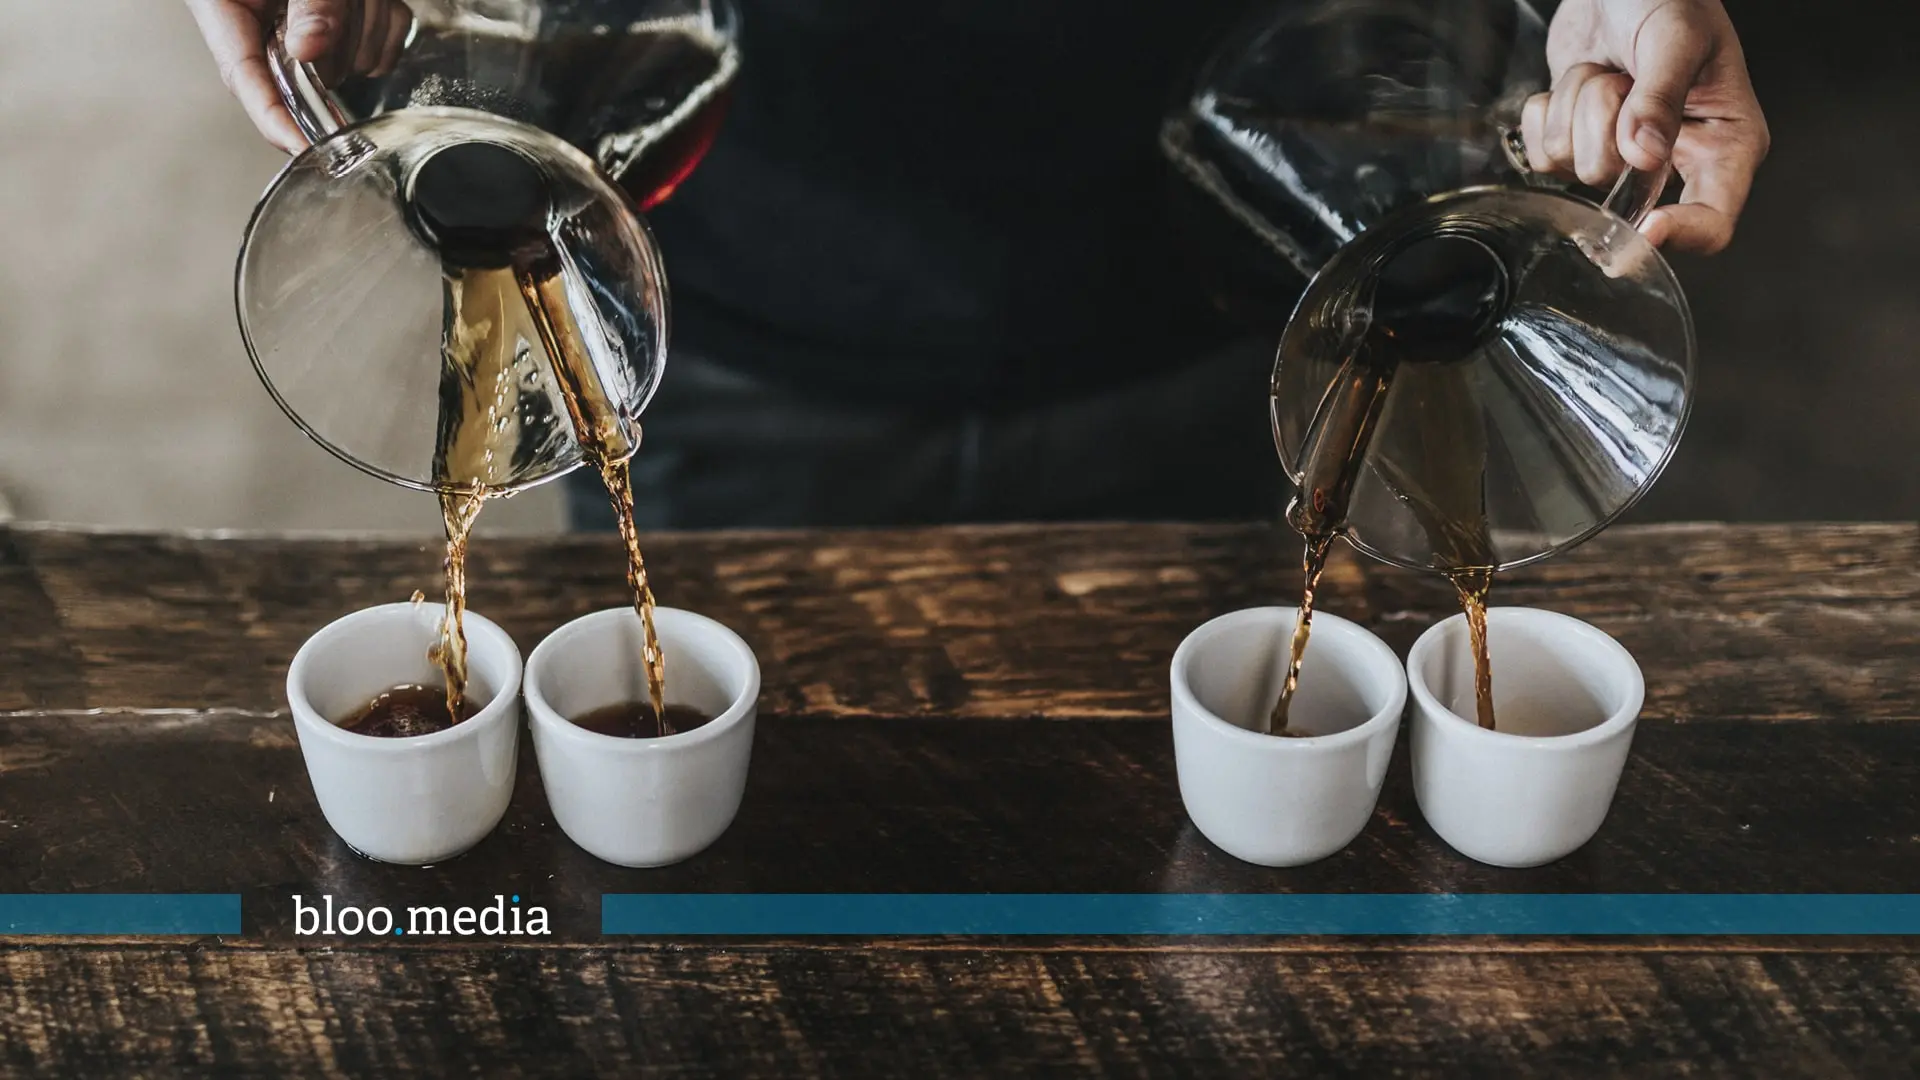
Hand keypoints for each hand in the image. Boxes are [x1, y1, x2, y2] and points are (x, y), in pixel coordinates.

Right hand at [184, 0, 413, 153]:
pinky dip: (387, 20)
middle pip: (312, 72)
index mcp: (225, 5)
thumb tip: (308, 48)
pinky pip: (384, 45)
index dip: (273, 118)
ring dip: (369, 18)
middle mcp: (266, 21)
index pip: (245, 76)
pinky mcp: (349, 25)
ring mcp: (310, 26)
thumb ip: (306, 0)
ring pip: (357, 59)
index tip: (300, 145)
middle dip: (341, 37)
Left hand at [1521, 0, 1769, 253]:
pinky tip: (1578, 82)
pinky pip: (1543, 157)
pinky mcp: (1579, 148)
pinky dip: (1549, 112)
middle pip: (1626, 197)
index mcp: (1727, 144)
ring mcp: (1624, 160)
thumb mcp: (1676, 38)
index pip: (1714, 222)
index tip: (1646, 225)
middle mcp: (1678, 162)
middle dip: (1607, 129)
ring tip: (1607, 71)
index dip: (1680, 234)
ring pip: (1577, 171)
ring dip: (1578, 107)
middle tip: (1625, 79)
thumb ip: (1660, 95)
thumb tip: (1644, 155)